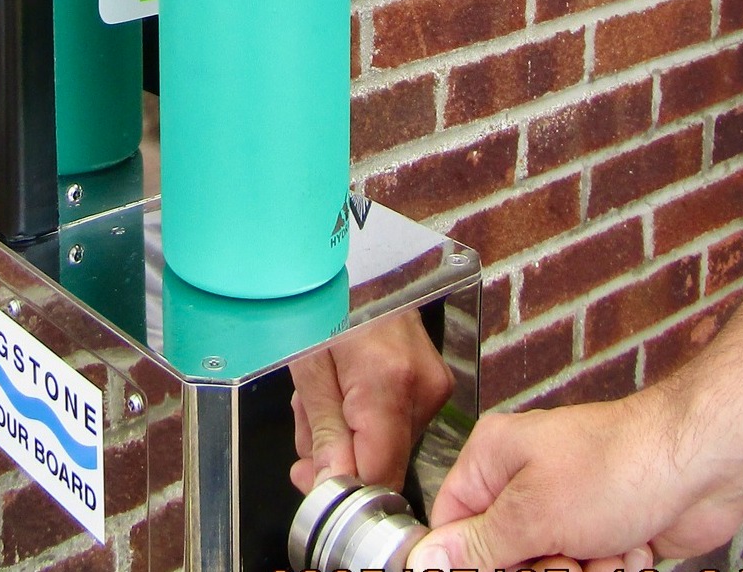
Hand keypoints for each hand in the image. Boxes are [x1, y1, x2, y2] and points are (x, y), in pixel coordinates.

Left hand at [290, 312, 453, 491]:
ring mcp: (435, 382)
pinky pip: (397, 418)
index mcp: (390, 383)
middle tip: (306, 411)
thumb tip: (331, 487)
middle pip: (381, 459)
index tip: (309, 477)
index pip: (379, 475)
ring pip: (386, 442)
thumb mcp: (308, 364)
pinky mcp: (435, 379)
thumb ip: (323, 431)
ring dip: (347, 428)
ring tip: (325, 386)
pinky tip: (347, 381)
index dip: (341, 487)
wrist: (359, 255)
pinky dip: (365, 411)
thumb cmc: (325, 297)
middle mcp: (424, 387)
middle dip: (335, 448)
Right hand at [406, 385, 742, 571]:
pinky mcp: (602, 533)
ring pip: (549, 570)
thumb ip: (477, 543)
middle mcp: (525, 482)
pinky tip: (632, 549)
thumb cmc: (618, 465)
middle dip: (541, 569)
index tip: (506, 567)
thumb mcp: (533, 514)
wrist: (698, 469)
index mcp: (494, 459)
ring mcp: (565, 509)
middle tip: (565, 559)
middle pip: (502, 557)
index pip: (451, 522)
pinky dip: (612, 571)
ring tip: (609, 550)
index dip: (468, 558)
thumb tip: (423, 559)